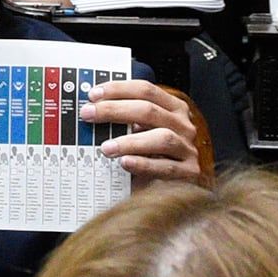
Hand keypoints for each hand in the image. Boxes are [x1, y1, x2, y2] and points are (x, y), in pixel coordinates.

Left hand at [85, 78, 207, 179]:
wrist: (169, 187)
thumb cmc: (151, 155)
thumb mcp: (140, 132)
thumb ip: (126, 119)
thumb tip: (93, 108)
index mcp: (173, 108)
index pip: (146, 90)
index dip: (119, 89)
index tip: (93, 95)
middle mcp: (183, 125)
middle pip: (149, 111)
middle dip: (115, 110)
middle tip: (89, 114)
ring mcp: (187, 149)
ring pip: (162, 138)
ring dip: (130, 141)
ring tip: (106, 147)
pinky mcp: (188, 172)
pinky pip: (166, 167)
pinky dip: (144, 164)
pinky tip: (125, 163)